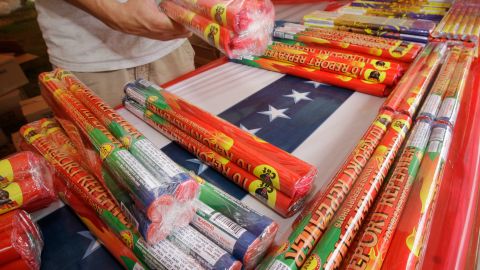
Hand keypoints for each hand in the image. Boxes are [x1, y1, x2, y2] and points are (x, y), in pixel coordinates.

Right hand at [67, 0, 191, 40]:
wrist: (118, 17)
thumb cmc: (132, 5)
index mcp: (158, 22)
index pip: (179, 25)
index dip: (188, 21)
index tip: (193, 14)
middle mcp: (159, 32)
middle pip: (180, 33)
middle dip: (188, 26)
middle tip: (192, 19)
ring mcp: (156, 36)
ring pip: (175, 37)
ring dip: (182, 31)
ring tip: (188, 24)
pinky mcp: (153, 37)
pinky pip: (169, 38)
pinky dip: (175, 34)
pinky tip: (178, 29)